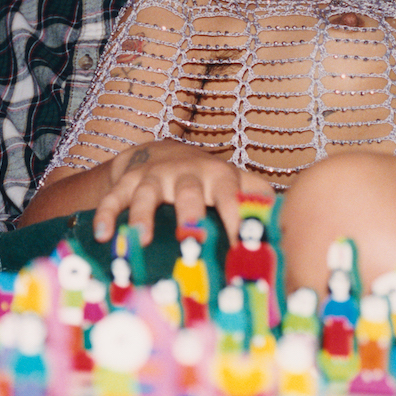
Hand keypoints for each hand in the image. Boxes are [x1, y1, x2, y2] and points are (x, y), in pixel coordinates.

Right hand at [92, 140, 271, 244]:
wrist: (162, 152)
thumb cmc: (208, 178)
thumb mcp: (235, 182)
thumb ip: (259, 199)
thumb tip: (290, 224)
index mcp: (218, 176)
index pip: (231, 194)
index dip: (238, 216)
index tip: (244, 244)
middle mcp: (186, 173)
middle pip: (188, 191)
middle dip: (190, 214)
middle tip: (192, 240)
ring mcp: (154, 176)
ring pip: (146, 193)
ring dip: (142, 215)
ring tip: (140, 240)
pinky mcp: (127, 181)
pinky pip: (114, 197)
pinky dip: (106, 214)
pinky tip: (104, 236)